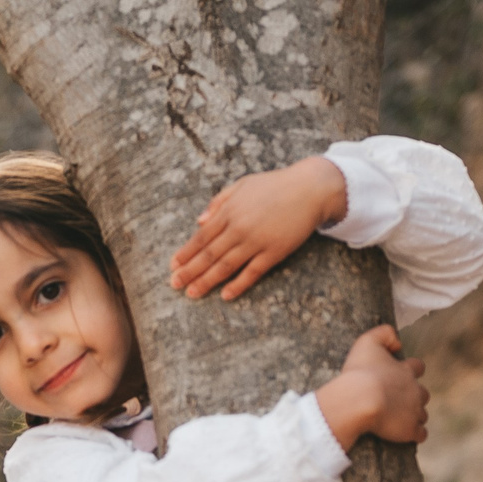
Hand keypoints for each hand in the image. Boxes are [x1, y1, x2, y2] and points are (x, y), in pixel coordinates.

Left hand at [168, 155, 347, 300]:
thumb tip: (199, 221)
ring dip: (206, 281)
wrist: (310, 189)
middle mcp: (239, 228)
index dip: (185, 253)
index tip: (172, 266)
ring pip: (225, 266)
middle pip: (208, 254)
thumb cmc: (274, 186)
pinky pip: (252, 272)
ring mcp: (256, 241)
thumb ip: (219, 202)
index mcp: (229, 211)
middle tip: (174, 285)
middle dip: (189, 271)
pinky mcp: (274, 252)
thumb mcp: (242, 186)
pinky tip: (225, 295)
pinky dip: (238, 285)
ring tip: (192, 293)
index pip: (201, 237)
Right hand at [316, 325, 428, 447]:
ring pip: (422, 414)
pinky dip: (415, 434)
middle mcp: (415, 390)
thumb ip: (384, 333)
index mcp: (406, 371)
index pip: (417, 367)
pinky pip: (420, 434)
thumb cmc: (360, 372)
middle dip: (413, 397)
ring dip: (413, 416)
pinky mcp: (411, 430)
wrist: (360, 400)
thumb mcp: (367, 341)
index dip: (410, 370)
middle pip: (422, 393)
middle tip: (395, 401)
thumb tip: (398, 342)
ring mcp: (414, 412)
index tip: (399, 375)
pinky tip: (404, 435)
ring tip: (396, 420)